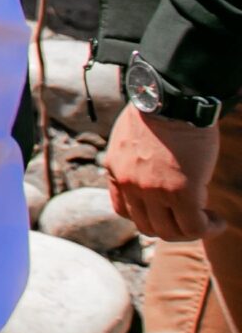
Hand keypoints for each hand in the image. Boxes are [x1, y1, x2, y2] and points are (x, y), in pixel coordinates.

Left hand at [106, 103, 225, 240]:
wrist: (171, 100)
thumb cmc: (158, 112)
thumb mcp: (130, 138)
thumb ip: (133, 161)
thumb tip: (152, 174)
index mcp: (114, 170)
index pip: (124, 210)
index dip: (148, 215)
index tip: (166, 210)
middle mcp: (129, 185)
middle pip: (147, 227)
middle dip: (170, 226)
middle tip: (190, 216)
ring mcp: (153, 192)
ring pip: (170, 232)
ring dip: (190, 230)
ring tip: (207, 219)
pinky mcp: (181, 194)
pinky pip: (195, 227)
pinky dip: (209, 228)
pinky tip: (218, 220)